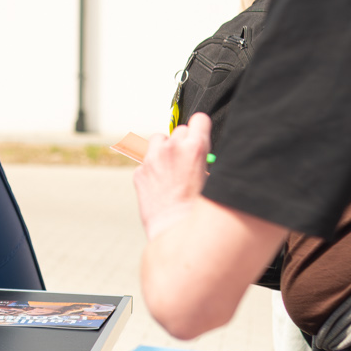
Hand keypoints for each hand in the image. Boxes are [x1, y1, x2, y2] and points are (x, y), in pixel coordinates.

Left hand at [134, 111, 213, 240]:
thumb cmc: (198, 210)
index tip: (199, 135)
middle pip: (179, 130)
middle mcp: (172, 148)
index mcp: (196, 148)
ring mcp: (152, 159)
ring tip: (171, 167)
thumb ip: (204, 162)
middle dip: (183, 142)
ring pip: (158, 139)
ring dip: (164, 148)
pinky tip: (160, 185)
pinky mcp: (139, 172)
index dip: (200, 128)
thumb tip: (202, 159)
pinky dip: (152, 169)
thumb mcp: (211, 180)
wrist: (176, 231)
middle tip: (187, 160)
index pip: (199, 119)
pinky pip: (146, 161)